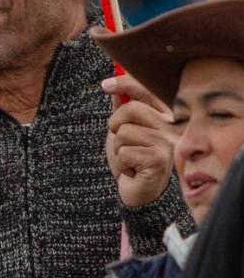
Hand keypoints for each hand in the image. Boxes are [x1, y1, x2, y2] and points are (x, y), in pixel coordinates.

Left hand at [102, 74, 176, 207]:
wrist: (140, 194)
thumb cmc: (133, 162)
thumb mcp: (124, 133)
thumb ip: (123, 111)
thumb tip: (115, 89)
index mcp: (165, 117)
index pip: (146, 90)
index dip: (125, 83)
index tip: (105, 85)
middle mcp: (172, 127)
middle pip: (131, 109)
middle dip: (115, 126)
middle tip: (123, 144)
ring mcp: (168, 143)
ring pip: (124, 132)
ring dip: (118, 149)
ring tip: (130, 159)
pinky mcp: (159, 159)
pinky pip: (125, 152)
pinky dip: (121, 163)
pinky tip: (133, 170)